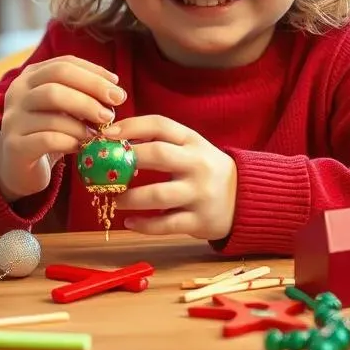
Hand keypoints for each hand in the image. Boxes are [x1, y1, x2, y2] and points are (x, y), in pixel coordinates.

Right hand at [0, 56, 124, 201]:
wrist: (16, 165)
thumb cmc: (47, 130)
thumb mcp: (63, 106)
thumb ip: (82, 94)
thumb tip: (114, 90)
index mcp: (30, 77)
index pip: (64, 64)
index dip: (94, 73)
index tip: (117, 87)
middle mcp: (17, 93)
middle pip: (57, 82)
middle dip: (91, 93)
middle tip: (112, 110)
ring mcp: (13, 119)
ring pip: (52, 112)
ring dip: (82, 122)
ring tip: (98, 132)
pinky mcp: (15, 146)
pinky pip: (48, 139)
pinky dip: (70, 141)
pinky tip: (81, 147)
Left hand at [107, 116, 236, 241]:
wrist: (244, 198)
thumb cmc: (205, 169)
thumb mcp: (191, 148)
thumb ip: (161, 142)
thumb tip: (116, 140)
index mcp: (193, 141)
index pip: (160, 124)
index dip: (131, 126)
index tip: (106, 134)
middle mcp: (198, 164)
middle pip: (159, 155)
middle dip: (127, 159)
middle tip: (104, 168)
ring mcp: (200, 194)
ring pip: (158, 194)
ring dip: (130, 198)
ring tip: (114, 199)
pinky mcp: (199, 221)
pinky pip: (165, 224)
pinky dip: (143, 225)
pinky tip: (129, 222)